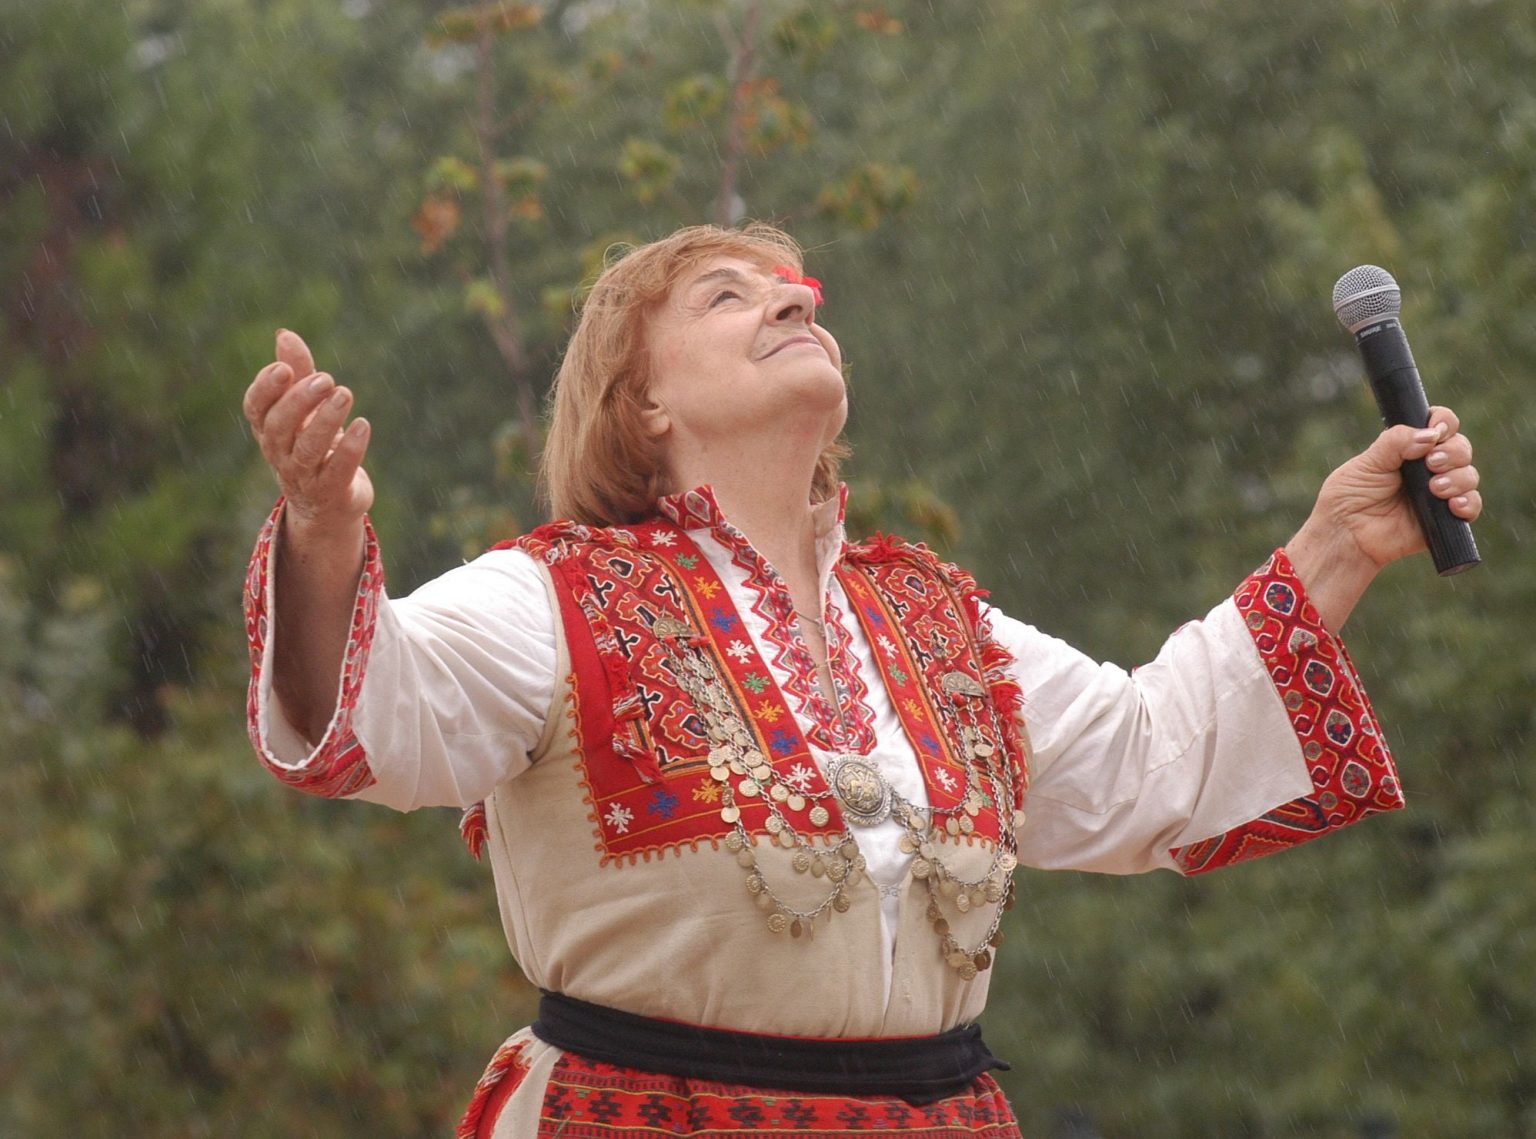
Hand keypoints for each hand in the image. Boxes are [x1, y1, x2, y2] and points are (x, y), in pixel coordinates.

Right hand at [242, 329, 372, 530]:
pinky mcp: (332, 491)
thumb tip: (284, 334)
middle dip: (300, 400)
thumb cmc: (312, 445)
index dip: (265, 388)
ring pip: (307, 448)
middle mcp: (280, 453)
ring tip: (344, 394)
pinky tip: (364, 425)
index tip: (284, 369)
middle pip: (279, 426)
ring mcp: (304, 476)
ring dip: (326, 420)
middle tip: (326, 379)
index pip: (255, 408)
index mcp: (269, 430)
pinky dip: (350, 448)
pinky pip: (338, 470)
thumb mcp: (305, 409)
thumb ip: (298, 372)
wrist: (327, 504)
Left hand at [1286, 405, 1480, 629]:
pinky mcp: (1444, 518)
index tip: (1436, 429)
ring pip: (1469, 475)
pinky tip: (1452, 505)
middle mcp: (1429, 467)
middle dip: (1452, 451)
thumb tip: (1429, 435)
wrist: (1346, 536)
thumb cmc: (1348, 498)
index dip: (1444, 422)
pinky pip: (1471, 506)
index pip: (1440, 425)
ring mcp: (1439, 492)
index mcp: (1409, 448)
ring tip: (1435, 488)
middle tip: (1430, 463)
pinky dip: (1468, 503)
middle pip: (1461, 447)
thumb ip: (1395, 443)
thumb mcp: (1366, 463)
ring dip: (1458, 477)